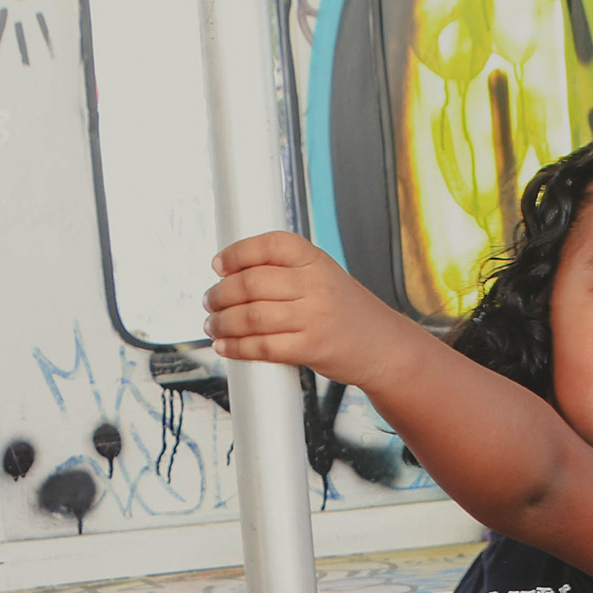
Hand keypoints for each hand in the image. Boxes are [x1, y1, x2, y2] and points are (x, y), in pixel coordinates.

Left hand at [205, 232, 410, 384]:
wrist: (382, 345)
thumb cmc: (345, 311)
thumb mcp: (323, 276)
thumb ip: (285, 271)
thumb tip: (230, 275)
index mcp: (316, 259)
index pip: (269, 244)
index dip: (237, 253)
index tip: (218, 265)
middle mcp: (315, 284)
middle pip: (252, 283)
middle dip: (221, 293)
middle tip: (210, 300)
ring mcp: (314, 317)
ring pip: (252, 317)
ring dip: (223, 322)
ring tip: (212, 323)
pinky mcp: (311, 348)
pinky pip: (263, 347)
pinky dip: (237, 348)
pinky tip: (225, 346)